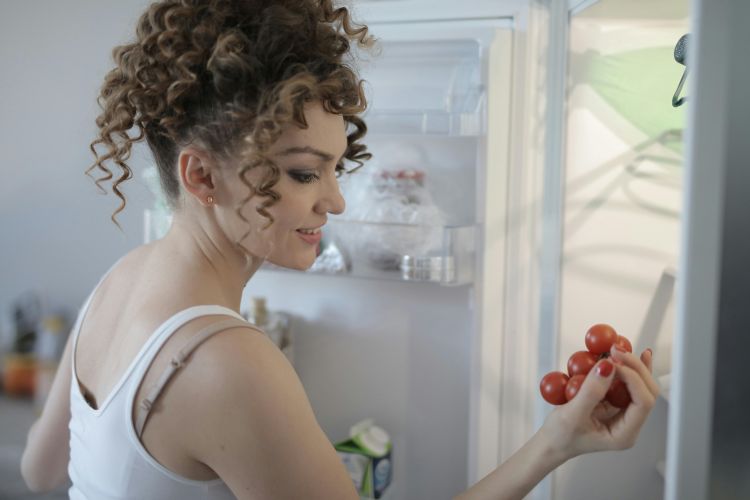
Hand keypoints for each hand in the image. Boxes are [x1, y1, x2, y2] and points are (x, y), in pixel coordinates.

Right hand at [539, 346, 658, 460]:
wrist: (552, 442)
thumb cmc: (561, 437)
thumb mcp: (573, 414)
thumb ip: (591, 391)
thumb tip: (607, 366)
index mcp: (624, 433)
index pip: (643, 402)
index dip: (632, 378)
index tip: (613, 362)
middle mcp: (628, 422)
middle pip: (646, 390)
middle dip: (634, 367)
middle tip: (617, 350)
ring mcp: (622, 411)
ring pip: (638, 384)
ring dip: (630, 363)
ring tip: (617, 347)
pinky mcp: (613, 401)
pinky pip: (623, 382)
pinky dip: (620, 366)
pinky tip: (619, 354)